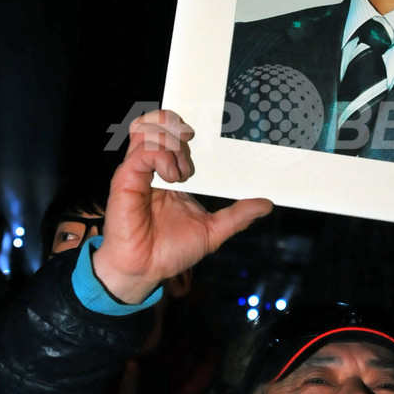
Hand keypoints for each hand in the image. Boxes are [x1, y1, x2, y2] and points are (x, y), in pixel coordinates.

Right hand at [92, 110, 271, 303]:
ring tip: (182, 171)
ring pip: (149, 129)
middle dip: (180, 126)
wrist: (145, 271)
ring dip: (172, 142)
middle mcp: (153, 166)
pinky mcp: (126, 178)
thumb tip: (266, 204)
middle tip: (193, 142)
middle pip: (161, 122)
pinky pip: (143, 151)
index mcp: (171, 172)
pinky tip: (173, 178)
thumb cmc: (170, 251)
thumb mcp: (213, 230)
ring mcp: (138, 170)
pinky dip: (162, 157)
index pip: (175, 132)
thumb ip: (238, 215)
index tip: (210, 129)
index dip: (189, 124)